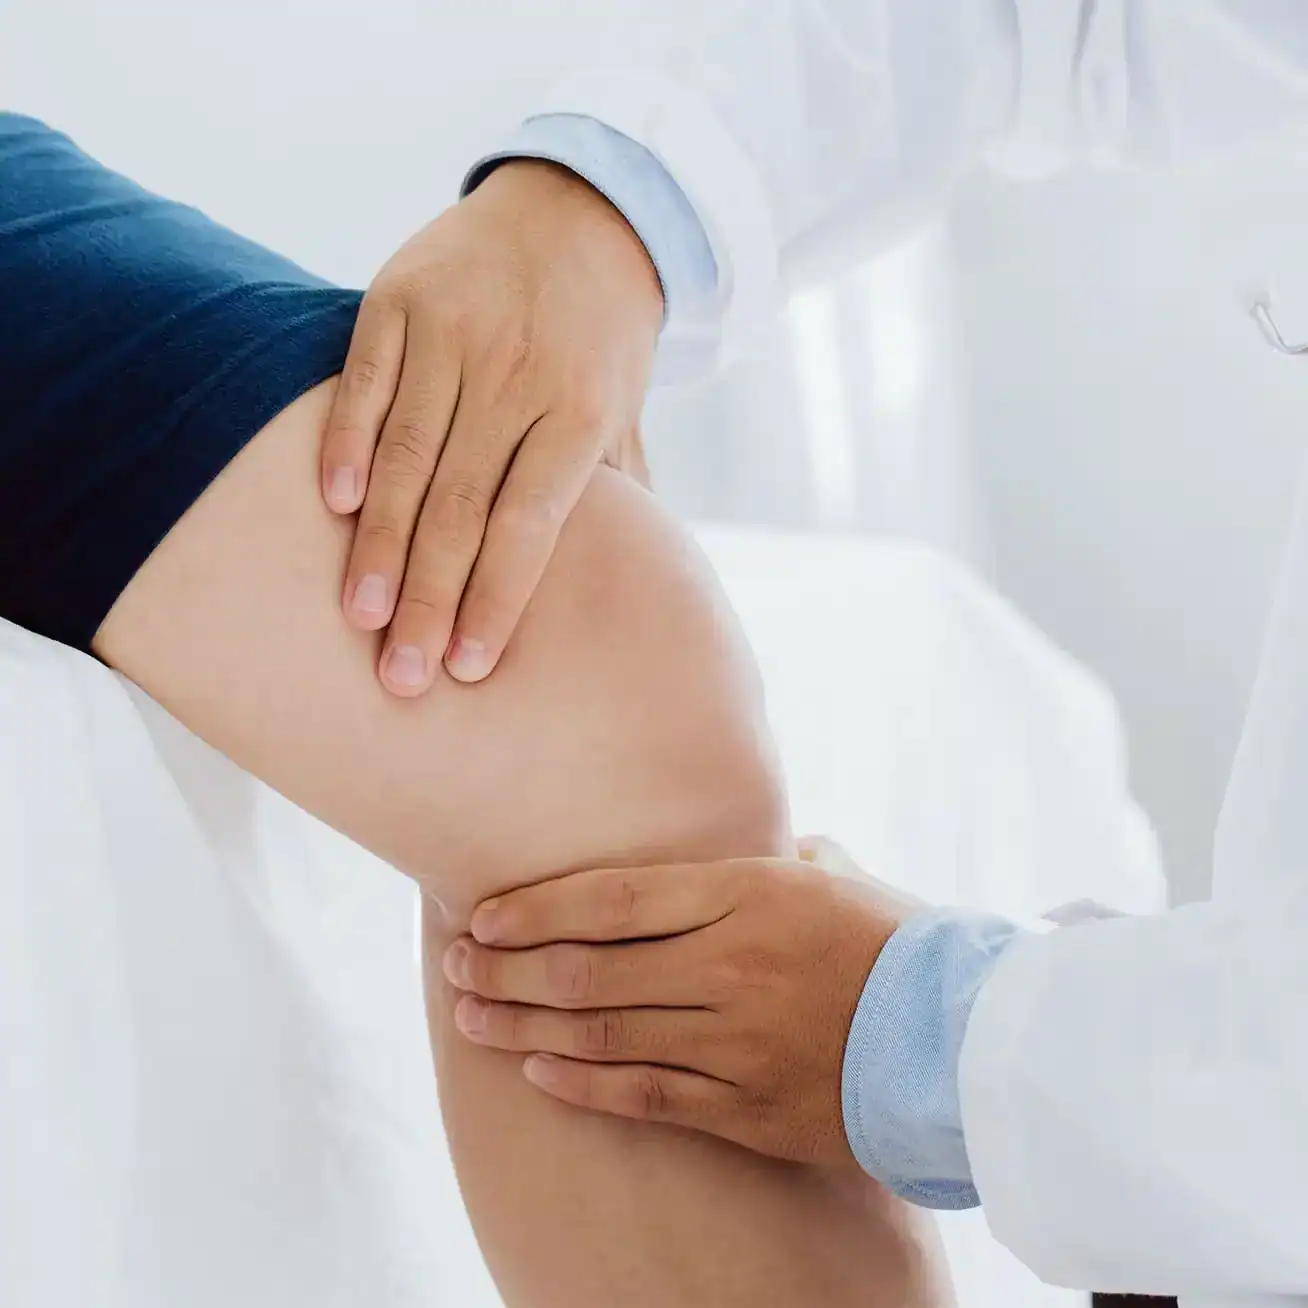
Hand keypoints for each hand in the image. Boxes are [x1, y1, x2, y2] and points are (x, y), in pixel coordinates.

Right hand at [321, 160, 663, 694]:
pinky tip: (330, 504)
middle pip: (462, 508)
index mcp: (581, 412)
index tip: (466, 667)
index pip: (530, 527)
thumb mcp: (626, 404)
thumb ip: (619, 486)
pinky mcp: (402, 298)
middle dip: (428, 598)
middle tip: (399, 676)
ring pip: (408, 455)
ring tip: (357, 616)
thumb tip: (633, 579)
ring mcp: (457, 334)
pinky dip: (344, 440)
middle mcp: (518, 377)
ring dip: (378, 542)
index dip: (497, 600)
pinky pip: (367, 379)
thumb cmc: (604, 332)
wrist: (580, 207)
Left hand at [442, 839, 910, 1167]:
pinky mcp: (748, 1107)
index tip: (482, 918)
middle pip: (590, 970)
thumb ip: (773, 860)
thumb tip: (760, 840)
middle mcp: (729, 966)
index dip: (537, 910)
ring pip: (603, 1035)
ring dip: (525, 1027)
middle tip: (457, 969)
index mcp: (748, 895)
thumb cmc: (898, 942)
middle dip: (509, 970)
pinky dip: (583, 1085)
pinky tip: (536, 1074)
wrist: (966, 1039)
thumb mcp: (833, 877)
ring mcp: (735, 1041)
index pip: (614, 899)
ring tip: (471, 1020)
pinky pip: (646, 1096)